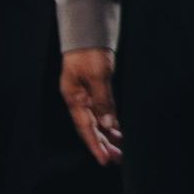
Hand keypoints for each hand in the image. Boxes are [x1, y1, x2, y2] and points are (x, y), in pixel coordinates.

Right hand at [58, 48, 120, 165]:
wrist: (88, 33)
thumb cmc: (89, 51)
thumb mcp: (98, 75)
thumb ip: (103, 99)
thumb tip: (108, 123)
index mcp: (74, 97)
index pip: (85, 127)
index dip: (95, 145)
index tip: (104, 159)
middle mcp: (78, 100)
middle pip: (89, 128)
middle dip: (102, 144)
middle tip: (117, 158)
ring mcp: (84, 96)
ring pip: (96, 121)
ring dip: (107, 135)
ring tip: (119, 149)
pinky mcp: (93, 90)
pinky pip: (100, 112)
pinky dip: (109, 122)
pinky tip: (116, 131)